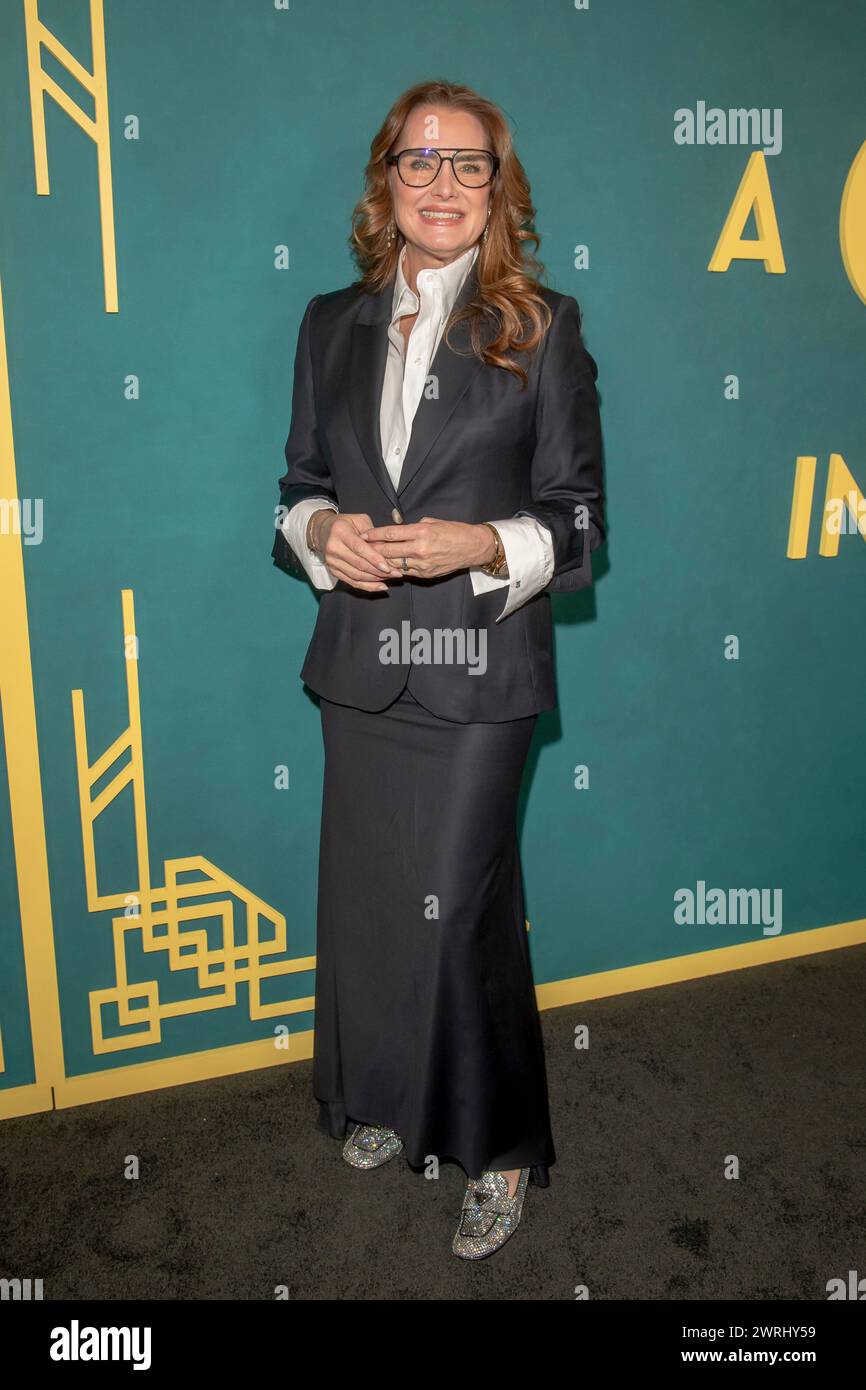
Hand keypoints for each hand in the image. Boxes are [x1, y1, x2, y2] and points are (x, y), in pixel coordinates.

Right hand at [313, 511, 403, 591]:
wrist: (323, 531)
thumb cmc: (346, 524)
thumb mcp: (359, 520)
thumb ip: (372, 533)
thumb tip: (387, 548)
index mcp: (340, 532)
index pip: (359, 548)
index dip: (374, 559)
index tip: (388, 567)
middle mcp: (333, 548)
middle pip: (359, 564)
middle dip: (379, 571)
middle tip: (396, 573)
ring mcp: (332, 561)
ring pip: (356, 576)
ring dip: (376, 579)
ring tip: (391, 578)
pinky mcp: (333, 571)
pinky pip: (352, 582)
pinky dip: (367, 586)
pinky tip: (380, 586)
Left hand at [358, 517, 495, 578]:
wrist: (472, 547)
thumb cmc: (454, 531)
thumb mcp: (433, 522)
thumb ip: (413, 527)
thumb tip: (398, 530)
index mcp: (421, 532)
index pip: (390, 534)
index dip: (374, 535)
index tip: (363, 535)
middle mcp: (419, 549)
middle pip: (388, 551)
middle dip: (372, 550)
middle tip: (360, 548)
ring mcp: (422, 564)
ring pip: (393, 564)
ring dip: (381, 562)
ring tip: (369, 560)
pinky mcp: (425, 574)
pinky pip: (404, 572)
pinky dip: (394, 569)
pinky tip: (386, 568)